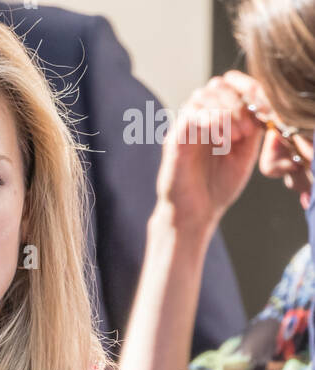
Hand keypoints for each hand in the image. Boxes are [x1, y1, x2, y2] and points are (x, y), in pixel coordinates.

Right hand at [155, 70, 266, 231]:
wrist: (195, 214)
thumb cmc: (218, 188)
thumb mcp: (245, 154)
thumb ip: (253, 128)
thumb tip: (265, 105)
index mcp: (218, 116)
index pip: (231, 84)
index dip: (248, 89)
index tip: (262, 110)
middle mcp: (201, 117)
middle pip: (218, 84)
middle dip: (238, 102)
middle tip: (248, 129)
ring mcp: (186, 126)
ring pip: (203, 95)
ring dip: (225, 111)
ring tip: (236, 137)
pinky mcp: (175, 138)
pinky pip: (191, 114)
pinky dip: (210, 121)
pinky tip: (222, 140)